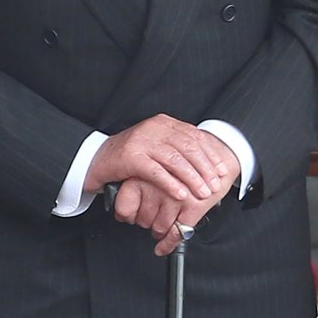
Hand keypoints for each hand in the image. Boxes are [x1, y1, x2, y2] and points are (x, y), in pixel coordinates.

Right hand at [90, 118, 239, 254]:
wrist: (96, 160)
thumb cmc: (129, 157)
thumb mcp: (156, 146)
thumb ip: (177, 147)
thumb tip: (206, 159)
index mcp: (163, 123)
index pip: (194, 136)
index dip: (210, 154)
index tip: (221, 170)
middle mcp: (153, 128)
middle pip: (188, 147)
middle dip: (205, 168)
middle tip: (215, 185)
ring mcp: (141, 141)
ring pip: (175, 159)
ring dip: (192, 178)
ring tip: (202, 192)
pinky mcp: (130, 157)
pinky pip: (156, 171)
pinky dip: (171, 183)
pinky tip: (181, 193)